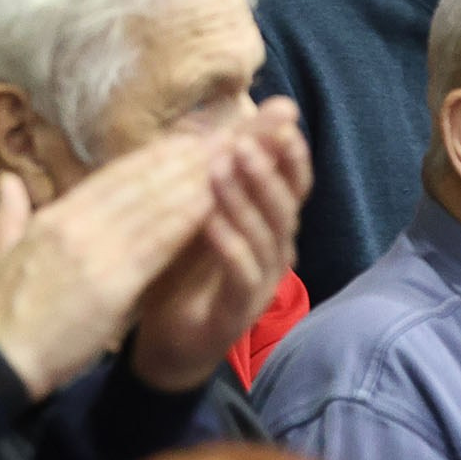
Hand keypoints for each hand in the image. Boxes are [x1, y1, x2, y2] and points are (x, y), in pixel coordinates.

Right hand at [0, 131, 221, 399]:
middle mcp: (77, 225)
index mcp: (54, 218)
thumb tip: (7, 178)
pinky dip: (185, 222)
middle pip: (139, 184)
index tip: (182, 140)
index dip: (151, 158)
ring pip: (153, 208)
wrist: (0, 360)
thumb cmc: (1, 313)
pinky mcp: (113, 284)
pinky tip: (211, 206)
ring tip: (224, 162)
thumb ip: (7, 214)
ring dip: (192, 183)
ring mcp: (96, 252)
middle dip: (181, 160)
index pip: (111, 178)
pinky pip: (157, 246)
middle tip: (217, 138)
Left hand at [131, 102, 311, 392]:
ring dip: (245, 201)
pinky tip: (211, 222)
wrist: (167, 339)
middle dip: (268, 171)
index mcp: (270, 224)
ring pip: (266, 237)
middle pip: (286, 206)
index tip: (282, 120)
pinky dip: (230, 245)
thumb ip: (213, 175)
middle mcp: (276, 251)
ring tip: (222, 170)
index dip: (291, 153)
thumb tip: (217, 123)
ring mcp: (262, 282)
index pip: (293, 183)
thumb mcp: (197, 213)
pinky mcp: (240, 310)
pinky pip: (243, 273)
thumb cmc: (185, 267)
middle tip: (245, 143)